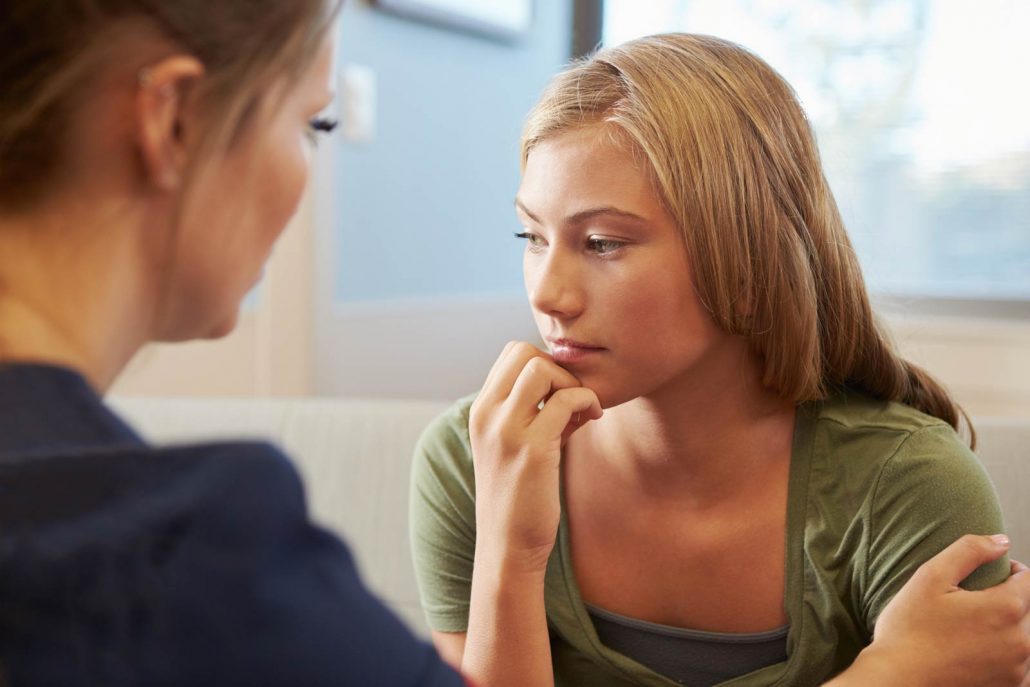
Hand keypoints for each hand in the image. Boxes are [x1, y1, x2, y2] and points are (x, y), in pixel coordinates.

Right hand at [468, 341, 601, 570]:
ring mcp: (506, 430)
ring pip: (542, 367)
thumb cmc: (518, 495)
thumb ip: (535, 412)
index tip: (560, 393)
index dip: (543, 364)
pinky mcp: (532, 449)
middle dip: (556, 367)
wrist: (507, 545)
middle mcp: (487, 414)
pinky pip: (566, 399)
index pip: (511, 354)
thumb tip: (569, 387)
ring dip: (571, 382)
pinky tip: (593, 420)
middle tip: (572, 398)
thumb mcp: (517, 445)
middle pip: (523, 351)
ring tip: (584, 411)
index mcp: (480, 410)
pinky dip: (587, 401)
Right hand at [838, 535, 1029, 685]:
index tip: (982, 576)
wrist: (897, 681)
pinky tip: (975, 652)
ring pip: (1024, 637)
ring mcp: (1018, 669)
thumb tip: (1001, 541)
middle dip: (1006, 600)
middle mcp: (1022, 641)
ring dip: (1006, 628)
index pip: (1026, 578)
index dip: (1006, 570)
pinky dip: (1004, 655)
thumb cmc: (909, 629)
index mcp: (1006, 608)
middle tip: (969, 604)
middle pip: (1027, 608)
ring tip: (970, 630)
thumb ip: (969, 551)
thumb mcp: (930, 577)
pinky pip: (1021, 666)